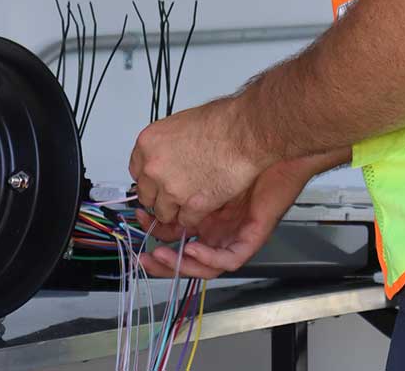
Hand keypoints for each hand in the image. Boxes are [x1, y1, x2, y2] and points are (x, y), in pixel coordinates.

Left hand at [128, 97, 268, 229]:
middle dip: (161, 196)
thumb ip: (165, 145)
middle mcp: (153, 167)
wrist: (243, 132)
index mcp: (148, 144)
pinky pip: (185, 221)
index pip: (136, 172)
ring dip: (177, 209)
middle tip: (178, 191)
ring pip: (163, 214)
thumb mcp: (180, 124)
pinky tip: (206, 202)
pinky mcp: (191, 205)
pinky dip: (195, 216)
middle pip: (147, 196)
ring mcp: (170, 189)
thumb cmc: (220, 122)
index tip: (158, 182)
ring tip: (194, 196)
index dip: (151, 179)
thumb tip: (165, 155)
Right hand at [136, 156, 319, 278]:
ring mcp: (233, 234)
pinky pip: (228, 260)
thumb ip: (174, 176)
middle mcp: (217, 226)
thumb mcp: (196, 162)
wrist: (267, 137)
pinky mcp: (250, 238)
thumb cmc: (236, 146)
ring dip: (178, 265)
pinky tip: (192, 249)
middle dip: (161, 259)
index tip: (137, 226)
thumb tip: (147, 178)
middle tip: (144, 254)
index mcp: (204, 209)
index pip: (175, 231)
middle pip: (185, 255)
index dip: (155, 233)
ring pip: (204, 265)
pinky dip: (208, 259)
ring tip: (159, 257)